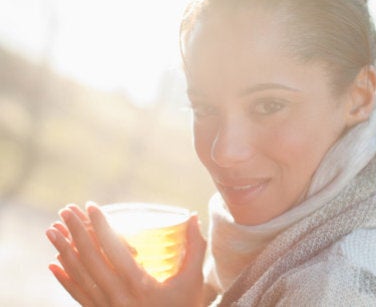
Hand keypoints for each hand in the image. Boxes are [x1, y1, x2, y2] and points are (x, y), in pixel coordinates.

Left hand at [46, 203, 207, 306]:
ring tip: (52, 230)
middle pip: (90, 259)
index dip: (101, 226)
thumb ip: (195, 247)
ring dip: (63, 251)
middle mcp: (118, 297)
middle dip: (75, 232)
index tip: (91, 206)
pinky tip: (53, 264)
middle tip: (66, 211)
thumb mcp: (193, 279)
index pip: (114, 249)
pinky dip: (64, 279)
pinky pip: (78, 295)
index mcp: (140, 285)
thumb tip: (194, 216)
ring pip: (79, 276)